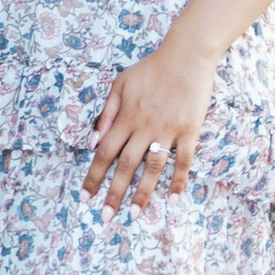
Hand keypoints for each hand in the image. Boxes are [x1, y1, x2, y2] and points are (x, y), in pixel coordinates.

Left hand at [83, 43, 212, 214]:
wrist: (187, 55)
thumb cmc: (152, 69)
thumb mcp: (120, 83)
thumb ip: (106, 112)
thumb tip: (92, 141)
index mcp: (126, 117)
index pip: (104, 152)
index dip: (93, 176)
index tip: (84, 197)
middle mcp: (144, 127)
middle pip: (126, 166)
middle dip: (113, 193)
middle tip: (105, 218)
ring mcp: (168, 130)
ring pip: (153, 167)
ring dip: (143, 193)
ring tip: (135, 214)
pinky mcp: (190, 131)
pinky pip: (184, 161)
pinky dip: (178, 181)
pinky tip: (173, 201)